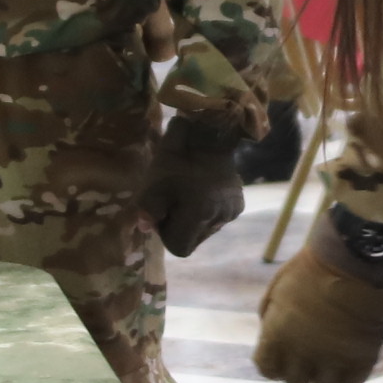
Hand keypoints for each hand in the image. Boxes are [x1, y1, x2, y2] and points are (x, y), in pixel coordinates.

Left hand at [145, 109, 247, 256]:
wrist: (209, 135)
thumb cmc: (177, 160)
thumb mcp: (155, 182)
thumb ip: (148, 209)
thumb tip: (143, 228)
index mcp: (199, 215)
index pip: (179, 247)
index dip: (168, 234)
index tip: (164, 213)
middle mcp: (219, 218)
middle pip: (193, 240)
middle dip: (180, 227)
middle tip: (174, 203)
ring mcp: (231, 212)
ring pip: (206, 230)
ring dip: (194, 219)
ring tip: (189, 194)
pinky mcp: (238, 204)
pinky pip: (218, 218)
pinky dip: (208, 210)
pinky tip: (204, 192)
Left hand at [254, 209, 382, 382]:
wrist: (353, 258)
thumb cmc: (313, 267)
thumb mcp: (277, 288)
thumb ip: (270, 318)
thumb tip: (270, 335)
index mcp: (276, 336)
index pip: (267, 369)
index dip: (275, 362)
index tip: (285, 352)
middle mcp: (301, 354)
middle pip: (295, 381)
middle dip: (300, 368)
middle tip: (312, 351)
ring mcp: (333, 359)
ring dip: (327, 372)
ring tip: (334, 353)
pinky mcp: (362, 358)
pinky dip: (350, 375)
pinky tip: (351, 358)